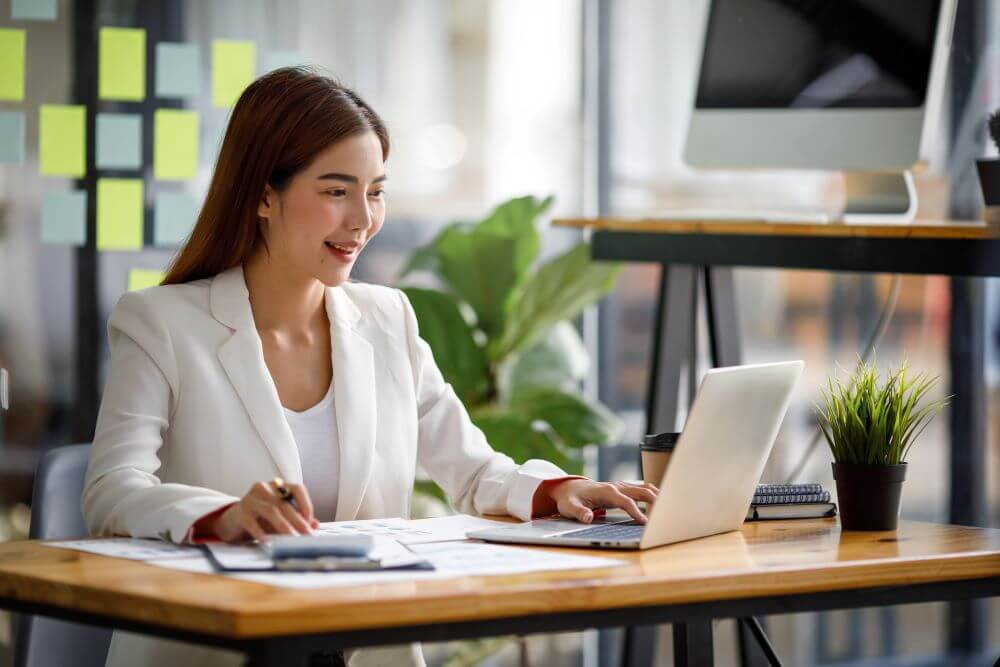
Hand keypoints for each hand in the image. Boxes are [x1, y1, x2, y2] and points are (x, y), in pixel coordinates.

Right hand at [212, 480, 318, 542]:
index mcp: (278, 486)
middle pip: (285, 504)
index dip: (306, 505)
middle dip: (298, 521)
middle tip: (305, 536)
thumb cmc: (261, 517)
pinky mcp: (240, 511)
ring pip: (271, 510)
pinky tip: (268, 541)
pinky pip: (252, 522)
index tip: (310, 522)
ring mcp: (251, 498)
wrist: (233, 521)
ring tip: (290, 538)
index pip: (297, 489)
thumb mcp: (281, 517)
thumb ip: (298, 519)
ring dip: (283, 526)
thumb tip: (315, 525)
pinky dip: (261, 532)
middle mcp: (265, 488)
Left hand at [543, 479, 657, 523]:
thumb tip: (587, 517)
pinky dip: (654, 495)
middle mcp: (617, 487)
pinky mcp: (624, 489)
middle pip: (642, 491)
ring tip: (669, 510)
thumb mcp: (569, 507)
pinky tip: (662, 505)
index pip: (626, 502)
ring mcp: (622, 486)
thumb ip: (579, 512)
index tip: (645, 523)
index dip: (636, 512)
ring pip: (645, 488)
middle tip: (665, 515)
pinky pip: (643, 490)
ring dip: (658, 497)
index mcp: (607, 492)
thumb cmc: (571, 499)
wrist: (570, 488)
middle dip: (655, 501)